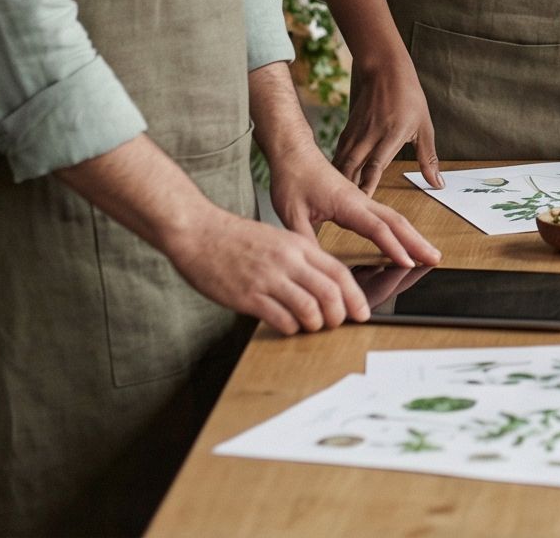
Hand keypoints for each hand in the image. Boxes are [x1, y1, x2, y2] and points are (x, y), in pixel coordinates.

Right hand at [164, 203, 372, 336]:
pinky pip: (281, 318)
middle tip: (338, 325)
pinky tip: (289, 327)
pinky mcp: (248, 296)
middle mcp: (287, 261)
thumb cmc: (234, 237)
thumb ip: (298, 258)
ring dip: (316, 324)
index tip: (361, 312)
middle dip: (340, 315)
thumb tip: (320, 283)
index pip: (338, 272)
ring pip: (309, 308)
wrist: (198, 231)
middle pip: (330, 293)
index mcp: (297, 245)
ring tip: (312, 327)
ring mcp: (268, 279)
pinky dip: (291, 328)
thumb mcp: (276, 239)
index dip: (354, 296)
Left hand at [267, 140, 441, 269]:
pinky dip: (400, 229)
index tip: (409, 263)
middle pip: (396, 221)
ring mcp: (361, 199)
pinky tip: (403, 239)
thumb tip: (316, 268)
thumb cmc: (292, 179)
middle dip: (417, 241)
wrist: (293, 153)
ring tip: (427, 252)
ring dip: (413, 235)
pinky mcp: (358, 200)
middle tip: (435, 258)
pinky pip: (385, 216)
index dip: (394, 247)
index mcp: (346, 203)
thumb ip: (305, 240)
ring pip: (394, 218)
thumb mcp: (290, 214)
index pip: (377, 228)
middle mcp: (360, 200)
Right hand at [333, 50, 437, 194]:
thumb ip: (428, 158)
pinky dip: (334, 168)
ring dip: (337, 180)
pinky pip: (339, 153)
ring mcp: (356, 132)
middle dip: (346, 188)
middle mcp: (370, 135)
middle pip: (353, 165)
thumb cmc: (409, 98)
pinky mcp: (348, 130)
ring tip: (332, 202)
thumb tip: (438, 184)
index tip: (362, 204)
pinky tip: (331, 182)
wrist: (386, 71)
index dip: (367, 184)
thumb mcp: (424, 127)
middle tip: (342, 210)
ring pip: (342, 160)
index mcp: (391, 135)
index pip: (376, 164)